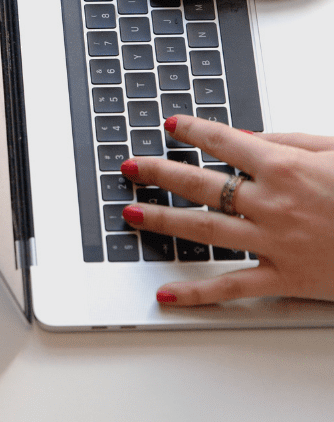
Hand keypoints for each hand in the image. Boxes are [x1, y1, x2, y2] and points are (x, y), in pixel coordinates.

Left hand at [120, 115, 333, 304]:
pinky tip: (166, 294)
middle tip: (129, 168)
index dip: (194, 132)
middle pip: (200, 185)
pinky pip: (231, 287)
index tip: (171, 126)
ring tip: (129, 213)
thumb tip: (248, 135)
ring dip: (161, 221)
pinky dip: (196, 294)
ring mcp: (274, 243)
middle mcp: (272, 203)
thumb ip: (291, 141)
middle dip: (158, 173)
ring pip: (203, 231)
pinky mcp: (285, 279)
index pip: (225, 143)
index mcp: (285, 167)